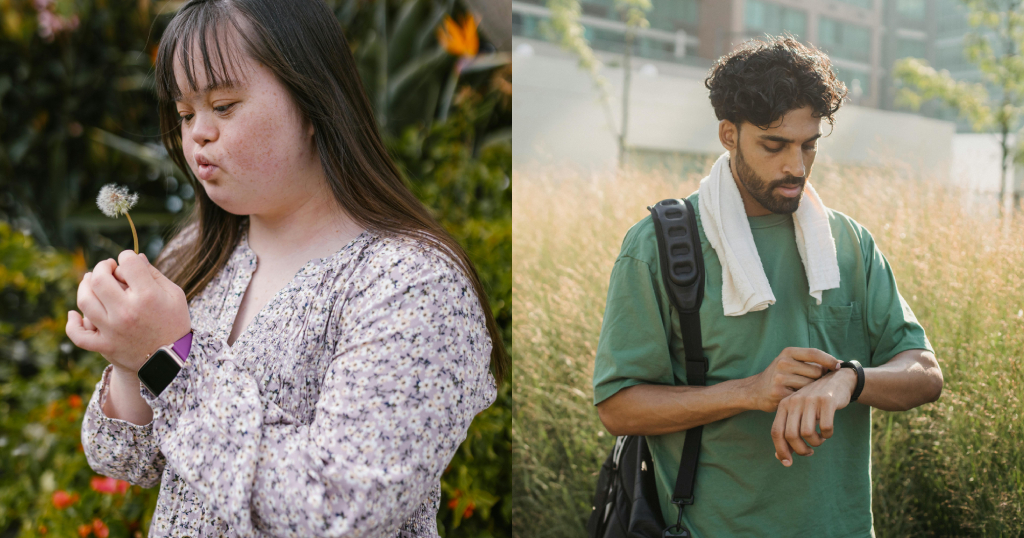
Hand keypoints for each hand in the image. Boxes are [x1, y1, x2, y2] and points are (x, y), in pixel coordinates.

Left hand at [66, 250, 190, 373]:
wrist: (173, 361)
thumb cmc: (174, 323)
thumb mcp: (174, 295)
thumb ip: (153, 274)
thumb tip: (134, 256)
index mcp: (148, 296)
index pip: (127, 262)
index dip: (127, 257)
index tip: (130, 265)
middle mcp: (127, 312)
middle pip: (99, 278)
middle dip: (102, 267)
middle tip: (108, 268)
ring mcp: (113, 330)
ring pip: (84, 301)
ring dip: (84, 286)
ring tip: (91, 282)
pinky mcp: (105, 346)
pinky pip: (78, 335)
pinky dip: (73, 323)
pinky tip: (75, 314)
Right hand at [747, 347, 841, 412]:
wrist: (755, 391)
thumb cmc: (779, 376)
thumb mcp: (790, 362)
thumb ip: (810, 362)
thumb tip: (840, 364)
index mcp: (787, 352)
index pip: (814, 353)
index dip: (829, 360)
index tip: (838, 367)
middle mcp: (783, 363)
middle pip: (816, 371)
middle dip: (820, 379)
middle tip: (816, 384)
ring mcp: (780, 378)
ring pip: (811, 386)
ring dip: (813, 391)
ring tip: (805, 392)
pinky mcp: (779, 394)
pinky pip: (803, 397)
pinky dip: (805, 400)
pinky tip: (800, 400)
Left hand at [771, 367, 857, 466]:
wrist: (837, 380)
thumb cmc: (815, 403)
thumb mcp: (799, 414)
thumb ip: (789, 433)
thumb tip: (780, 458)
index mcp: (784, 405)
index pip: (776, 432)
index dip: (780, 450)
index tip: (788, 463)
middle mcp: (794, 401)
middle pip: (791, 436)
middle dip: (800, 450)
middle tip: (809, 451)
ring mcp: (810, 400)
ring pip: (807, 433)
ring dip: (816, 443)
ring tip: (819, 439)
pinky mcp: (827, 401)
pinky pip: (825, 428)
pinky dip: (827, 435)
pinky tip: (828, 432)